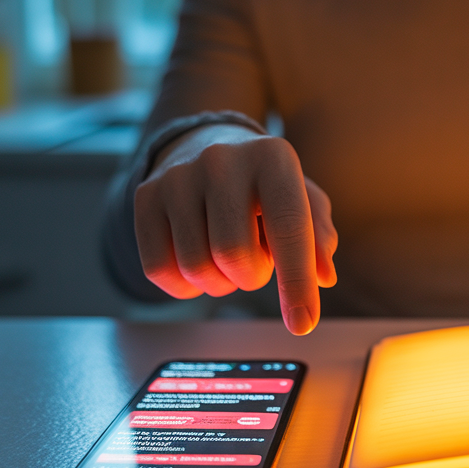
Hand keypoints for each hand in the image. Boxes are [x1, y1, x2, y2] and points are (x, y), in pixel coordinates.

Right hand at [133, 122, 337, 334]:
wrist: (205, 144)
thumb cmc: (264, 183)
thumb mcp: (302, 198)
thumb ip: (318, 235)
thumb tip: (323, 276)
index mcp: (272, 157)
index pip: (288, 228)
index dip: (297, 282)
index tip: (302, 324)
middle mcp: (221, 161)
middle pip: (235, 256)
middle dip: (251, 277)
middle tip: (255, 261)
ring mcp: (177, 177)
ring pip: (196, 268)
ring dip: (220, 281)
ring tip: (227, 254)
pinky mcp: (145, 196)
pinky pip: (159, 270)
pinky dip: (184, 286)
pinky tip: (199, 261)